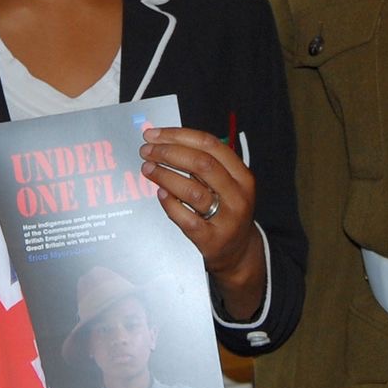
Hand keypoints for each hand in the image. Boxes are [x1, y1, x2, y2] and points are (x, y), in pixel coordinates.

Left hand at [138, 126, 264, 318]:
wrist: (238, 252)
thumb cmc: (225, 210)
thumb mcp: (226, 185)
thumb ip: (203, 165)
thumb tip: (164, 141)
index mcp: (242, 175)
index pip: (210, 145)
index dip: (178, 136)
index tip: (153, 134)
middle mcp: (238, 195)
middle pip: (201, 164)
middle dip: (168, 153)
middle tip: (146, 151)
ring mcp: (227, 219)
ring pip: (193, 191)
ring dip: (165, 176)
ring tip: (147, 169)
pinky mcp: (212, 240)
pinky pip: (187, 218)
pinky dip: (170, 204)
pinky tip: (159, 194)